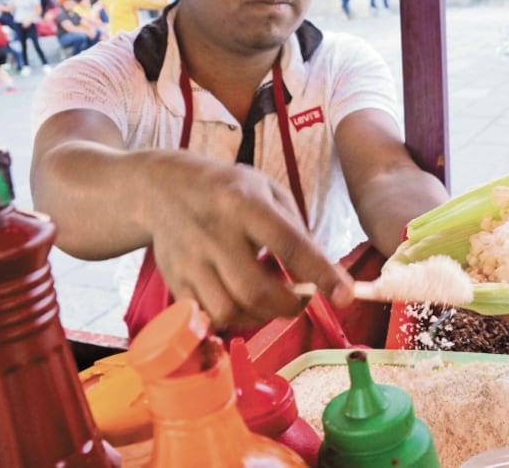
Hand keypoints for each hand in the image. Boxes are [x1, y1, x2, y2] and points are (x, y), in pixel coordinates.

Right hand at [144, 155, 354, 329]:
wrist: (162, 188)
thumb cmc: (228, 189)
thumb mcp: (267, 189)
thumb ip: (295, 226)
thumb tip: (320, 270)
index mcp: (245, 204)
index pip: (290, 244)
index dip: (321, 273)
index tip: (345, 295)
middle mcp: (216, 234)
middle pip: (255, 290)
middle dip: (289, 306)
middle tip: (302, 299)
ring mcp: (191, 261)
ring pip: (230, 311)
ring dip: (261, 316)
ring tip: (271, 300)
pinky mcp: (175, 281)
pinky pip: (208, 318)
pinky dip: (234, 319)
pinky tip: (243, 302)